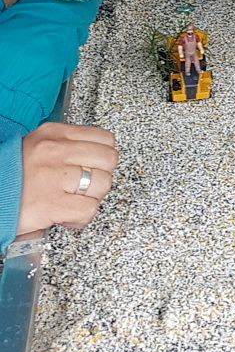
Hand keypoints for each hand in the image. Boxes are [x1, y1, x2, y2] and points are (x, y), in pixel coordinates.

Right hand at [16, 122, 118, 237]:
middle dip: (101, 176)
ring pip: (103, 182)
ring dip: (92, 198)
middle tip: (85, 186)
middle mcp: (56, 151)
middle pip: (108, 159)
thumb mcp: (35, 147)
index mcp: (54, 134)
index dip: (102, 157)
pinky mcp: (51, 204)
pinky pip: (88, 208)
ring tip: (74, 201)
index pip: (104, 138)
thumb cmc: (8, 176)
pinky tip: (67, 216)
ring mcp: (55, 177)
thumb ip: (64, 147)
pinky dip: (82, 217)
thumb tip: (91, 157)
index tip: (93, 167)